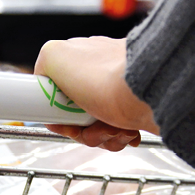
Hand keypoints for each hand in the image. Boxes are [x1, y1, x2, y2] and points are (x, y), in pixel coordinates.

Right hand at [34, 36, 156, 152]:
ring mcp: (120, 92)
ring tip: (113, 129)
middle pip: (76, 113)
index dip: (56, 112)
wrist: (152, 94)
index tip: (61, 122)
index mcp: (80, 58)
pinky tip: (127, 132)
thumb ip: (43, 64)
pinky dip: (120, 137)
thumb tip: (44, 78)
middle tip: (89, 128)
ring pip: (97, 127)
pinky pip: (120, 132)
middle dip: (81, 129)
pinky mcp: (138, 110)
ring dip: (101, 136)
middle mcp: (100, 73)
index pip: (58, 92)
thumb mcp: (54, 56)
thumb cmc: (106, 77)